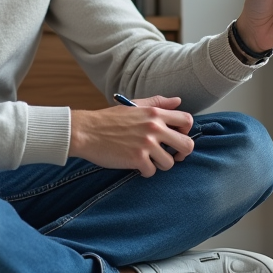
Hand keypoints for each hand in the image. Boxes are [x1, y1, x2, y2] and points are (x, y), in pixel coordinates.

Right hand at [69, 96, 193, 176]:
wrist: (86, 131)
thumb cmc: (108, 119)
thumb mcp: (134, 106)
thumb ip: (157, 103)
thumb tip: (178, 101)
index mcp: (154, 113)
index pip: (186, 120)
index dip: (186, 131)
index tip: (176, 138)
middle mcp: (154, 127)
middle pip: (187, 144)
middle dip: (181, 153)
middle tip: (171, 155)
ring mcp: (146, 143)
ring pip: (170, 163)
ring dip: (160, 165)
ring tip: (148, 160)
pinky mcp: (137, 159)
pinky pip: (152, 172)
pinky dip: (144, 171)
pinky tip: (135, 165)